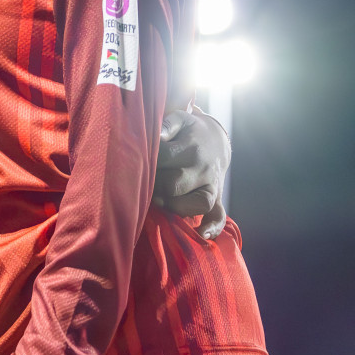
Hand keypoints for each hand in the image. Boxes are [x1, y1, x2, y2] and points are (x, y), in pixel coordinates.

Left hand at [155, 107, 230, 238]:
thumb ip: (167, 125)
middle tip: (145, 183)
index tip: (136, 160)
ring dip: (175, 206)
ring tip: (160, 201)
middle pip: (174, 185)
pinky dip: (211, 227)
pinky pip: (218, 216)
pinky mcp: (216, 198)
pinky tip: (200, 235)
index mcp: (191, 148)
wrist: (216, 141)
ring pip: (195, 203)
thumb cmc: (188, 132)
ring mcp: (211, 185)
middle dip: (155, 186)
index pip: (162, 159)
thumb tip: (157, 135)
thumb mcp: (180, 120)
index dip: (146, 162)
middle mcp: (203, 169)